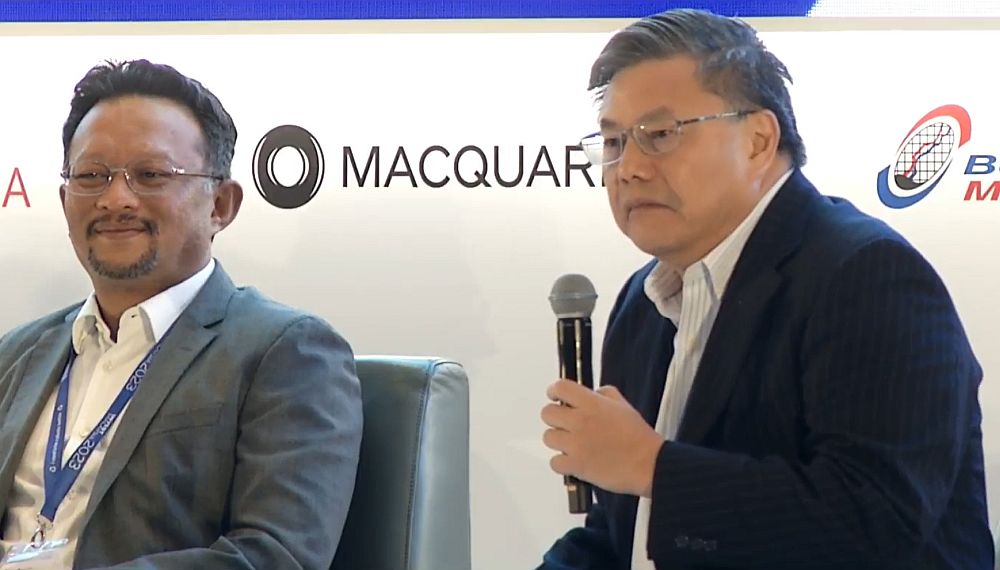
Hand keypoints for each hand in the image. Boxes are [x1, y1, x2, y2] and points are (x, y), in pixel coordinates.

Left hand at [541, 379, 663, 496]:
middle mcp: (579, 421)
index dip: (554, 391)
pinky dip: (562, 462)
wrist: (648, 464)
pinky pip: (554, 462)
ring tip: (572, 444)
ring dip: (558, 440)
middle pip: (547, 413)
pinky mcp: (575, 466)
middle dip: (555, 417)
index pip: (560, 388)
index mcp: (591, 404)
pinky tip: (573, 460)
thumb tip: (590, 393)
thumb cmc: (638, 436)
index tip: (555, 396)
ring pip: (548, 437)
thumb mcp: (623, 405)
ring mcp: (575, 444)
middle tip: (566, 424)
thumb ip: (604, 394)